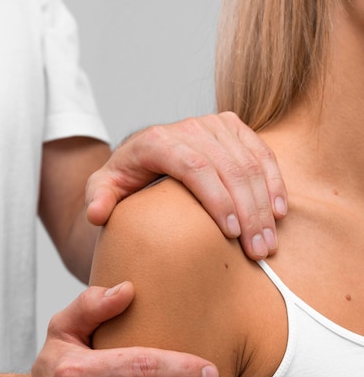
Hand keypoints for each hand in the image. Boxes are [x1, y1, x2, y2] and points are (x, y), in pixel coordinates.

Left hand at [85, 112, 286, 259]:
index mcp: (157, 140)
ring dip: (264, 204)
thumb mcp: (103, 188)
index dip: (217, 198)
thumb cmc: (122, 179)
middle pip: (228, 167)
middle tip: (258, 251)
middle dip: (248, 211)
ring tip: (269, 243)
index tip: (231, 233)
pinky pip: (261, 153)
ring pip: (249, 162)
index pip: (194, 166)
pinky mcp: (233, 128)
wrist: (139, 158)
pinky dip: (273, 182)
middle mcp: (188, 127)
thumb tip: (97, 213)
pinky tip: (279, 212)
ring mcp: (214, 125)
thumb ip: (98, 199)